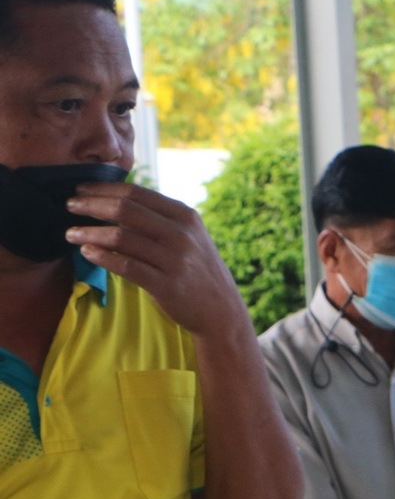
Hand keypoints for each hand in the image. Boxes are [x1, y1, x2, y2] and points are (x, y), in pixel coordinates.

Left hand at [64, 183, 250, 341]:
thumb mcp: (189, 236)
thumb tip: (114, 199)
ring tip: (70, 233)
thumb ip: (159, 218)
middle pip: (126, 210)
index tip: (80, 190)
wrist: (221, 310)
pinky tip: (86, 252)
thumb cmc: (196, 269)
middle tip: (69, 205)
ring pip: (121, 238)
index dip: (102, 189)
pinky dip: (102, 257)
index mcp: (185, 216)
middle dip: (90, 204)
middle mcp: (182, 235)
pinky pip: (126, 266)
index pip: (135, 193)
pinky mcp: (167, 285)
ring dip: (89, 233)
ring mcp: (175, 260)